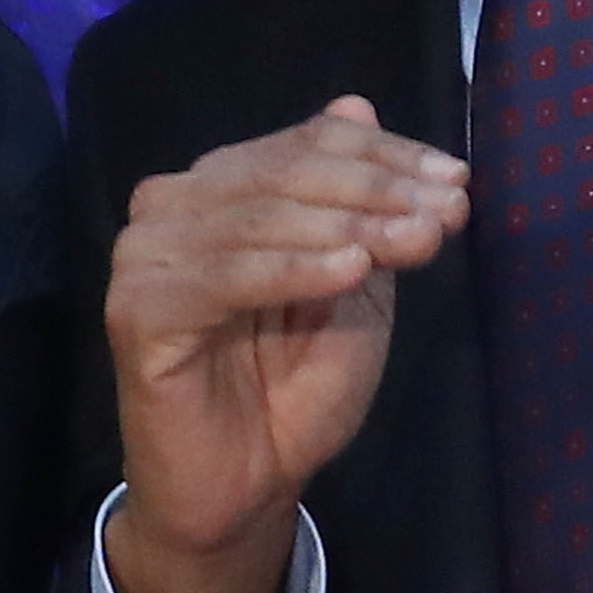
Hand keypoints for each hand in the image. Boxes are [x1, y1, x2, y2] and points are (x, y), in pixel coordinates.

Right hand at [102, 96, 465, 592]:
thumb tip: (357, 104)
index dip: (386, 155)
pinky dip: (293, 269)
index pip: (305, 142)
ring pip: (259, 215)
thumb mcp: (350, 284)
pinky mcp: (135, 309)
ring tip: (416, 243)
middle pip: (284, 169)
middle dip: (376, 190)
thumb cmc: (295, 387)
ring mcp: (146, 253)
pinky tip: (350, 271)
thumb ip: (355, 204)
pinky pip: (225, 276)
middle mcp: (173, 204)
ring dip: (348, 226)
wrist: (243, 487)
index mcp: (220, 186)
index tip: (457, 183)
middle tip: (445, 216)